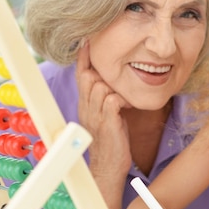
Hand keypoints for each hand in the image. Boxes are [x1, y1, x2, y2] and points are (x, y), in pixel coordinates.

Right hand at [75, 44, 130, 208]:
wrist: (108, 168)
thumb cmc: (111, 141)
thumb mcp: (105, 116)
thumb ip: (105, 99)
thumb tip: (114, 83)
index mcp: (85, 104)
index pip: (81, 75)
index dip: (84, 58)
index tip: (88, 41)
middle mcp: (86, 107)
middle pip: (87, 76)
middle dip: (99, 67)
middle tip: (113, 66)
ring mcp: (95, 115)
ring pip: (100, 85)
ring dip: (114, 85)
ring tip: (124, 94)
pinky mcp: (107, 123)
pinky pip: (112, 100)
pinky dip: (121, 98)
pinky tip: (127, 105)